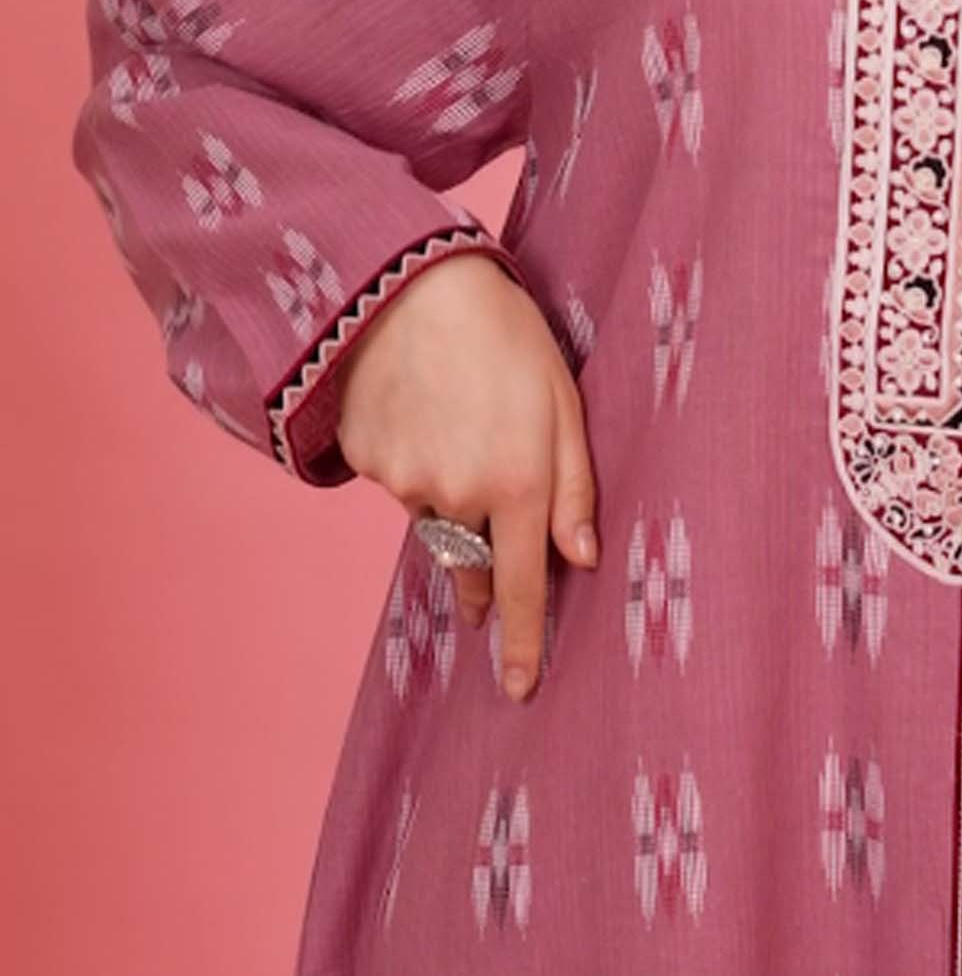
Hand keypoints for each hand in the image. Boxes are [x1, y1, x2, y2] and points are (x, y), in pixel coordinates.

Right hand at [334, 253, 599, 699]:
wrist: (406, 287)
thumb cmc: (503, 334)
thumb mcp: (563, 399)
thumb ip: (575, 486)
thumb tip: (581, 560)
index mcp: (520, 483)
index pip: (521, 587)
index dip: (521, 642)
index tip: (521, 689)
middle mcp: (460, 498)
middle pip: (473, 561)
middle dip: (482, 571)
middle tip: (490, 554)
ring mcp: (405, 485)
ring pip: (435, 519)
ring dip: (450, 497)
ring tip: (460, 421)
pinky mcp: (366, 463)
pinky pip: (399, 483)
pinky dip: (414, 460)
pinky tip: (423, 407)